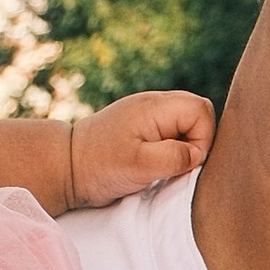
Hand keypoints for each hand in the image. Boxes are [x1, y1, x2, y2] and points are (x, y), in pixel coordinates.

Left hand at [67, 90, 214, 204]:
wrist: (67, 166)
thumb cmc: (101, 166)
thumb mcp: (139, 166)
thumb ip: (174, 157)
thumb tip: (197, 155)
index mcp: (155, 107)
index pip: (201, 111)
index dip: (202, 139)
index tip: (182, 162)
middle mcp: (155, 104)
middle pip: (199, 112)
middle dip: (197, 140)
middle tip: (175, 163)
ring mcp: (149, 114)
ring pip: (188, 122)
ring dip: (185, 145)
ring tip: (163, 163)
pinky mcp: (145, 126)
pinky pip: (174, 130)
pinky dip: (173, 147)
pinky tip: (155, 161)